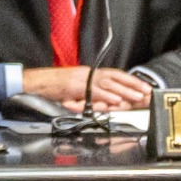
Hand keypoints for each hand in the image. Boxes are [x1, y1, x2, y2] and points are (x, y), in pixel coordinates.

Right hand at [23, 66, 153, 112]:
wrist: (32, 83)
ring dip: (125, 90)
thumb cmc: (50, 89)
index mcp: (88, 74)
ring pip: (108, 83)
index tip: (143, 88)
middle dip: (133, 86)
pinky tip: (117, 100)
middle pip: (115, 78)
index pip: (114, 75)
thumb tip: (107, 106)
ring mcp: (80, 78)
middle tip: (147, 92)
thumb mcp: (74, 94)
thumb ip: (90, 99)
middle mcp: (87, 74)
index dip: (130, 81)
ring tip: (138, 96)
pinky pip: (93, 91)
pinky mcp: (73, 85)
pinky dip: (106, 96)